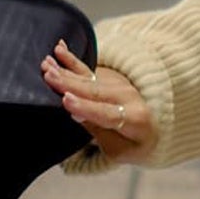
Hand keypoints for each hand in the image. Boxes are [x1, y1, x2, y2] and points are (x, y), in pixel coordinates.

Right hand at [41, 40, 156, 162]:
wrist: (153, 129)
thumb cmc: (132, 144)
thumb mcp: (119, 149)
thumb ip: (99, 132)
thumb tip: (77, 115)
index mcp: (135, 119)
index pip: (106, 114)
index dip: (85, 108)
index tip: (66, 100)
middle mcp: (128, 97)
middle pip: (94, 91)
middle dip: (70, 83)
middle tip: (49, 76)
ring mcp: (118, 85)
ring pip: (88, 78)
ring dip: (65, 70)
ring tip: (46, 64)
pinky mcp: (109, 80)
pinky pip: (88, 69)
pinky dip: (72, 60)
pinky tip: (59, 49)